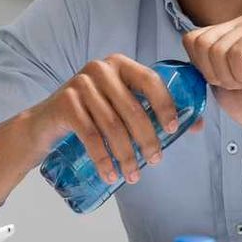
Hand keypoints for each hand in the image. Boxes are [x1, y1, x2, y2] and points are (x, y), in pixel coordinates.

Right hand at [28, 55, 196, 186]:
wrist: (46, 122)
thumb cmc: (91, 114)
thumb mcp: (121, 105)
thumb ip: (152, 110)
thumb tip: (196, 125)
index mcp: (120, 65)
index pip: (150, 80)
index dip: (164, 105)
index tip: (172, 130)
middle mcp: (100, 69)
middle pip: (132, 108)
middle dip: (147, 139)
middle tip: (155, 161)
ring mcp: (80, 84)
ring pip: (112, 126)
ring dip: (125, 155)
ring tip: (132, 176)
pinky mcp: (65, 103)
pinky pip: (89, 135)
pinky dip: (102, 159)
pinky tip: (110, 175)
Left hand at [180, 15, 241, 131]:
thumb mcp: (217, 84)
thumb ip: (201, 63)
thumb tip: (188, 42)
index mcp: (226, 32)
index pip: (191, 40)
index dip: (202, 68)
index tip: (226, 80)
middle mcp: (239, 23)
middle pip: (200, 44)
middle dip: (216, 74)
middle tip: (241, 82)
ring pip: (216, 50)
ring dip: (232, 77)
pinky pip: (235, 54)